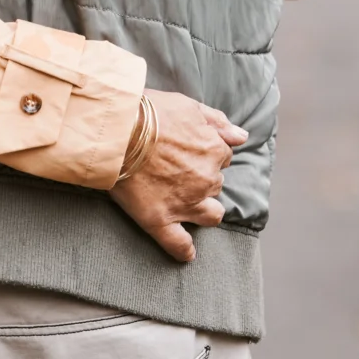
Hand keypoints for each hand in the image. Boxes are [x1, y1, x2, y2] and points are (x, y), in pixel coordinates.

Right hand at [110, 90, 246, 263]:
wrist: (116, 128)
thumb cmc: (149, 112)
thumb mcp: (188, 106)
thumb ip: (218, 122)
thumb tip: (242, 137)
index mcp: (214, 151)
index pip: (221, 156)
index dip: (205, 153)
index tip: (187, 150)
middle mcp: (206, 179)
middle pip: (215, 184)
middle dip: (202, 178)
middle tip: (177, 169)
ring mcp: (185, 203)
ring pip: (210, 215)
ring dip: (203, 209)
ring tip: (184, 202)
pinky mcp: (160, 219)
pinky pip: (178, 244)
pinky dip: (184, 250)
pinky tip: (187, 253)